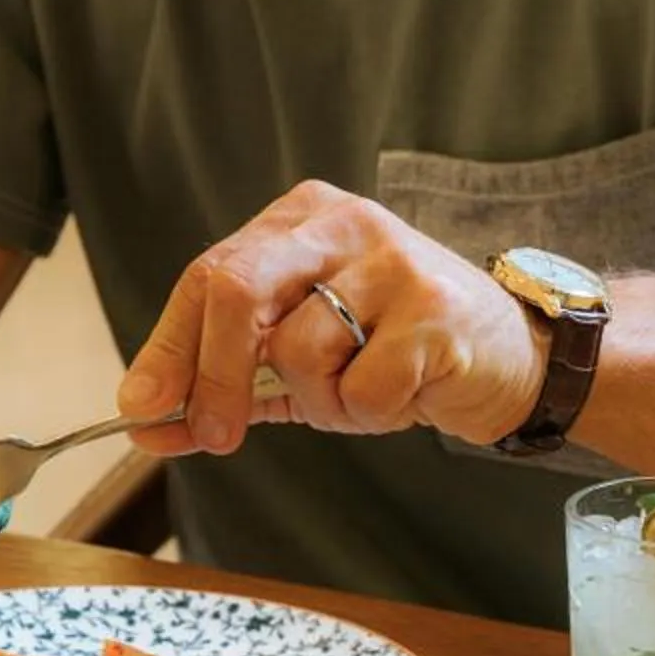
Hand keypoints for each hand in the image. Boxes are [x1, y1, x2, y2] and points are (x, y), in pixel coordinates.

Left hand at [118, 181, 545, 455]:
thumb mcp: (304, 358)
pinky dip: (367, 413)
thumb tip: (150, 420)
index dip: (170, 346)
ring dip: (319, 401)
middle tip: (213, 435)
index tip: (141, 406)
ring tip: (358, 393)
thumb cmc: (396, 351)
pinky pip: (361, 387)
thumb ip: (229, 383)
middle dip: (212, 374)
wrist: (513, 356)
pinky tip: (402, 394)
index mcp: (300, 220)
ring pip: (300, 350)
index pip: (208, 275)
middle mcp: (341, 224)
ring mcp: (391, 261)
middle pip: (236, 289)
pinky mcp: (434, 310)